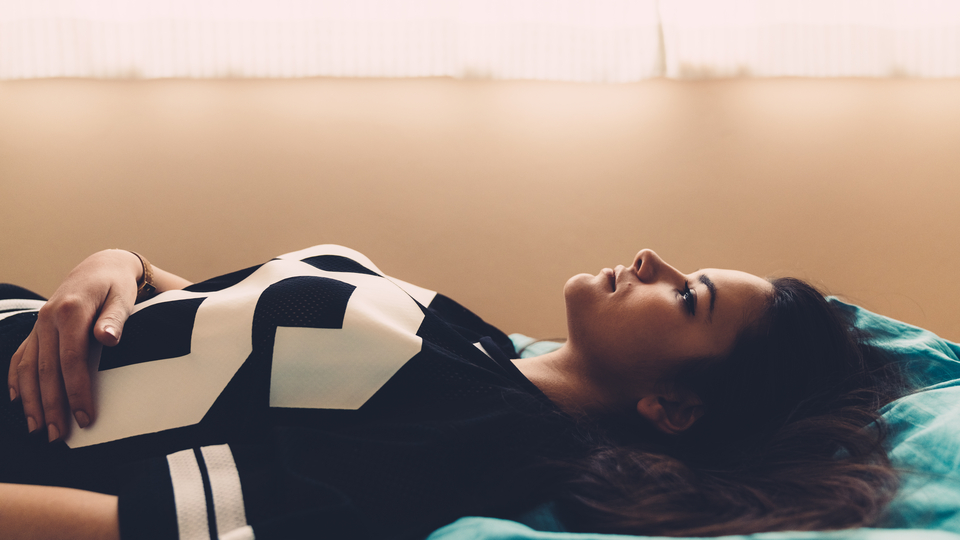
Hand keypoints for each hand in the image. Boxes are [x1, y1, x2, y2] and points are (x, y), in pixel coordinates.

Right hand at [8, 250, 141, 441]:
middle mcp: (48, 319)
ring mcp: (38, 325)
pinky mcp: (37, 330)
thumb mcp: (123, 297)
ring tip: (38, 429)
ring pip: (28, 367)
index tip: (84, 417)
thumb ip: (115, 318)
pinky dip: (17, 380)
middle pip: (46, 369)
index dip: (76, 390)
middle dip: (51, 405)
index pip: (71, 359)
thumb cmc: (116, 286)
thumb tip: (107, 338)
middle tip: (59, 436)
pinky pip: (21, 357)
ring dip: (31, 401)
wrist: (99, 267)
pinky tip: (19, 401)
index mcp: (70, 311)